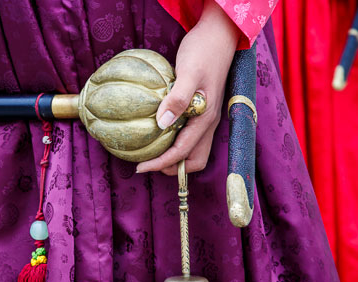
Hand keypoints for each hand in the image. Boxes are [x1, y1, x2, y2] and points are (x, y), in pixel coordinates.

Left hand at [136, 0, 239, 174]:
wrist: (219, 35)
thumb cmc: (203, 51)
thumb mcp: (188, 72)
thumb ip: (177, 99)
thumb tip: (161, 125)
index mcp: (205, 118)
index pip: (183, 152)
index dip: (162, 164)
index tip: (141, 168)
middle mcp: (208, 122)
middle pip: (194, 159)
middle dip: (174, 167)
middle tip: (149, 163)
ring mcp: (206, 116)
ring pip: (194, 149)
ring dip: (176, 157)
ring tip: (153, 153)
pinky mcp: (201, 109)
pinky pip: (190, 135)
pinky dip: (175, 141)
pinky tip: (159, 132)